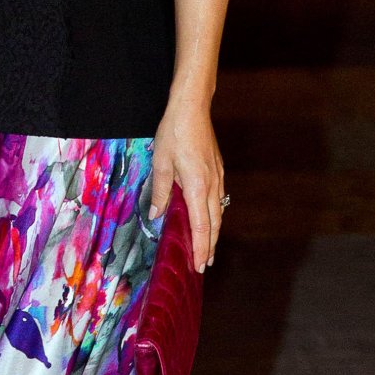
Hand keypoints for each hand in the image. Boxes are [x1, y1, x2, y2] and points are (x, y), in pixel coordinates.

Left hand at [150, 93, 225, 273]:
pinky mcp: (218, 170)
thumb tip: (156, 215)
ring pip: (218, 212)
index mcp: (196, 186)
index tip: (199, 264)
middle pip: (213, 223)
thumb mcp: (160, 163)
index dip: (200, 247)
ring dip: (213, 232)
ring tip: (207, 248)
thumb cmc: (174, 134)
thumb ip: (160, 192)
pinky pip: (218, 199)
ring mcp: (218, 177)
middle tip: (204, 265)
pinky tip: (209, 219)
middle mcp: (211, 185)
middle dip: (209, 246)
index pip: (200, 225)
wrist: (192, 109)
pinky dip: (214, 215)